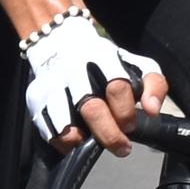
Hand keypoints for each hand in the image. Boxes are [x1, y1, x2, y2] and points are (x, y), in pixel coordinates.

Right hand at [20, 6, 162, 151]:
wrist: (58, 41)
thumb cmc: (103, 62)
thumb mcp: (134, 64)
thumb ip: (153, 84)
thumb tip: (152, 110)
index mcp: (102, 58)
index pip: (117, 87)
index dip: (126, 112)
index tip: (131, 126)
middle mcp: (75, 71)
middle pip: (91, 108)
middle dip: (109, 134)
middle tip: (121, 147)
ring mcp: (52, 86)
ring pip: (64, 124)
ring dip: (82, 140)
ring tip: (92, 145)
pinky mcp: (36, 100)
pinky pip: (47, 131)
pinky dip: (63, 143)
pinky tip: (76, 142)